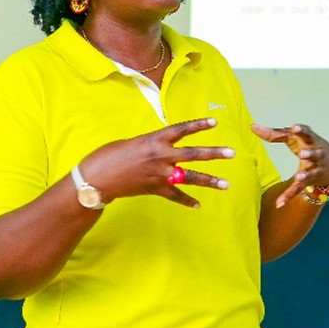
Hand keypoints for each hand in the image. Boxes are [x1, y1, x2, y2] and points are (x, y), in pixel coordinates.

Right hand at [80, 118, 233, 208]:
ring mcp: (159, 174)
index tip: (215, 122)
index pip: (182, 130)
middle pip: (193, 154)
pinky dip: (187, 200)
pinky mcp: (154, 189)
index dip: (198, 125)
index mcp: (154, 140)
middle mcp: (161, 156)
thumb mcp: (132, 142)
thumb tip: (161, 149)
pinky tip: (198, 205)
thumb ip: (151, 145)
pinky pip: (175, 196)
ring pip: (190, 178)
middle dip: (214, 154)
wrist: (96, 178)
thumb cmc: (109, 155)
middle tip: (232, 153)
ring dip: (209, 181)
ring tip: (226, 184)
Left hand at [250, 123, 328, 207]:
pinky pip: (298, 189)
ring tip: (298, 177)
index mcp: (310, 141)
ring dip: (305, 175)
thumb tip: (252, 127)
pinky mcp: (309, 183)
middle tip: (302, 153)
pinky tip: (279, 203)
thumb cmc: (307, 145)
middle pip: (315, 153)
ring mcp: (315, 169)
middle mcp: (316, 155)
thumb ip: (274, 134)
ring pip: (311, 173)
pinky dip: (289, 196)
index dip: (302, 130)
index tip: (295, 127)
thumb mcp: (293, 138)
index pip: (307, 133)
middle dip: (310, 153)